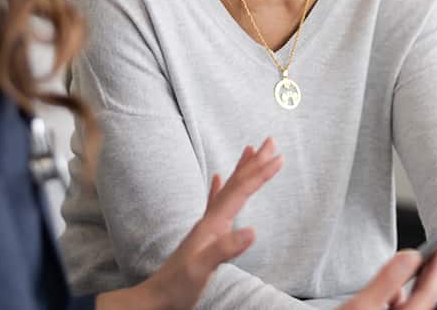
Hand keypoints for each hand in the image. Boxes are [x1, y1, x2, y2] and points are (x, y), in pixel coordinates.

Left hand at [96, 138, 282, 309]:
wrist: (157, 297)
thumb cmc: (177, 285)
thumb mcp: (202, 268)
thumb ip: (225, 249)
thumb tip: (253, 230)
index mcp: (212, 224)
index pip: (240, 192)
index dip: (260, 174)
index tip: (279, 158)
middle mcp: (210, 219)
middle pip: (235, 183)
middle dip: (254, 162)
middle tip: (270, 142)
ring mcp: (206, 225)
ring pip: (228, 188)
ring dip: (242, 169)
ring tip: (250, 150)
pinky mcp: (205, 234)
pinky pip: (215, 202)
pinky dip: (220, 187)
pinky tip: (218, 178)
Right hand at [339, 246, 436, 309]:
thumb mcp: (362, 304)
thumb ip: (387, 280)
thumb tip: (409, 257)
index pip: (429, 293)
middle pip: (423, 301)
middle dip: (426, 278)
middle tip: (431, 255)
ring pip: (410, 308)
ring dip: (409, 290)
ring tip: (407, 272)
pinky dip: (396, 301)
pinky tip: (389, 295)